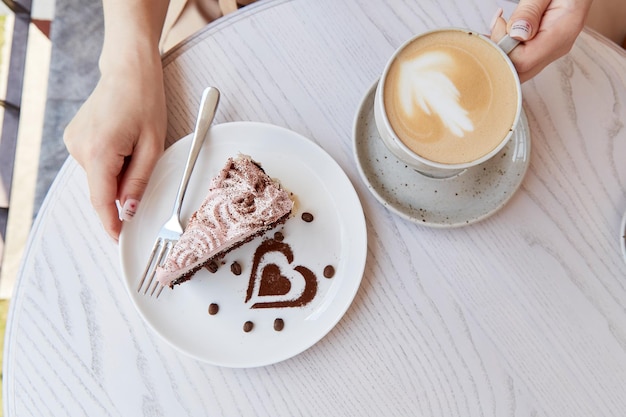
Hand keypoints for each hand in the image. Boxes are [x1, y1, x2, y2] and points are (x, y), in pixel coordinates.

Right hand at [64, 54, 166, 240]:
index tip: (118, 239)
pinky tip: (123, 141)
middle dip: (123, 191)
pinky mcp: (74, 137)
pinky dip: (111, 163)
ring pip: (99, 176)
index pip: (101, 201)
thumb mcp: (153, 146)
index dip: (110, 223)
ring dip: (118, 173)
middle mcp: (79, 149)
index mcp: (99, 152)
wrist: (128, 69)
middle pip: (101, 189)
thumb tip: (128, 209)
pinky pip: (95, 163)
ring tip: (135, 145)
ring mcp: (73, 142)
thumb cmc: (145, 102)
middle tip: (144, 167)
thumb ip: (139, 180)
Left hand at [490, 0, 591, 81]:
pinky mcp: (543, 47)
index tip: (500, 23)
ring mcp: (550, 50)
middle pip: (520, 70)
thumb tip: (516, 34)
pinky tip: (501, 30)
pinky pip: (520, 57)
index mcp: (562, 33)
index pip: (524, 60)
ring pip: (517, 67)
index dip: (505, 48)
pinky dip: (506, 46)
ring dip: (501, 49)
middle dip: (500, 53)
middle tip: (497, 25)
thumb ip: (529, 11)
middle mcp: (557, 47)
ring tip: (499, 23)